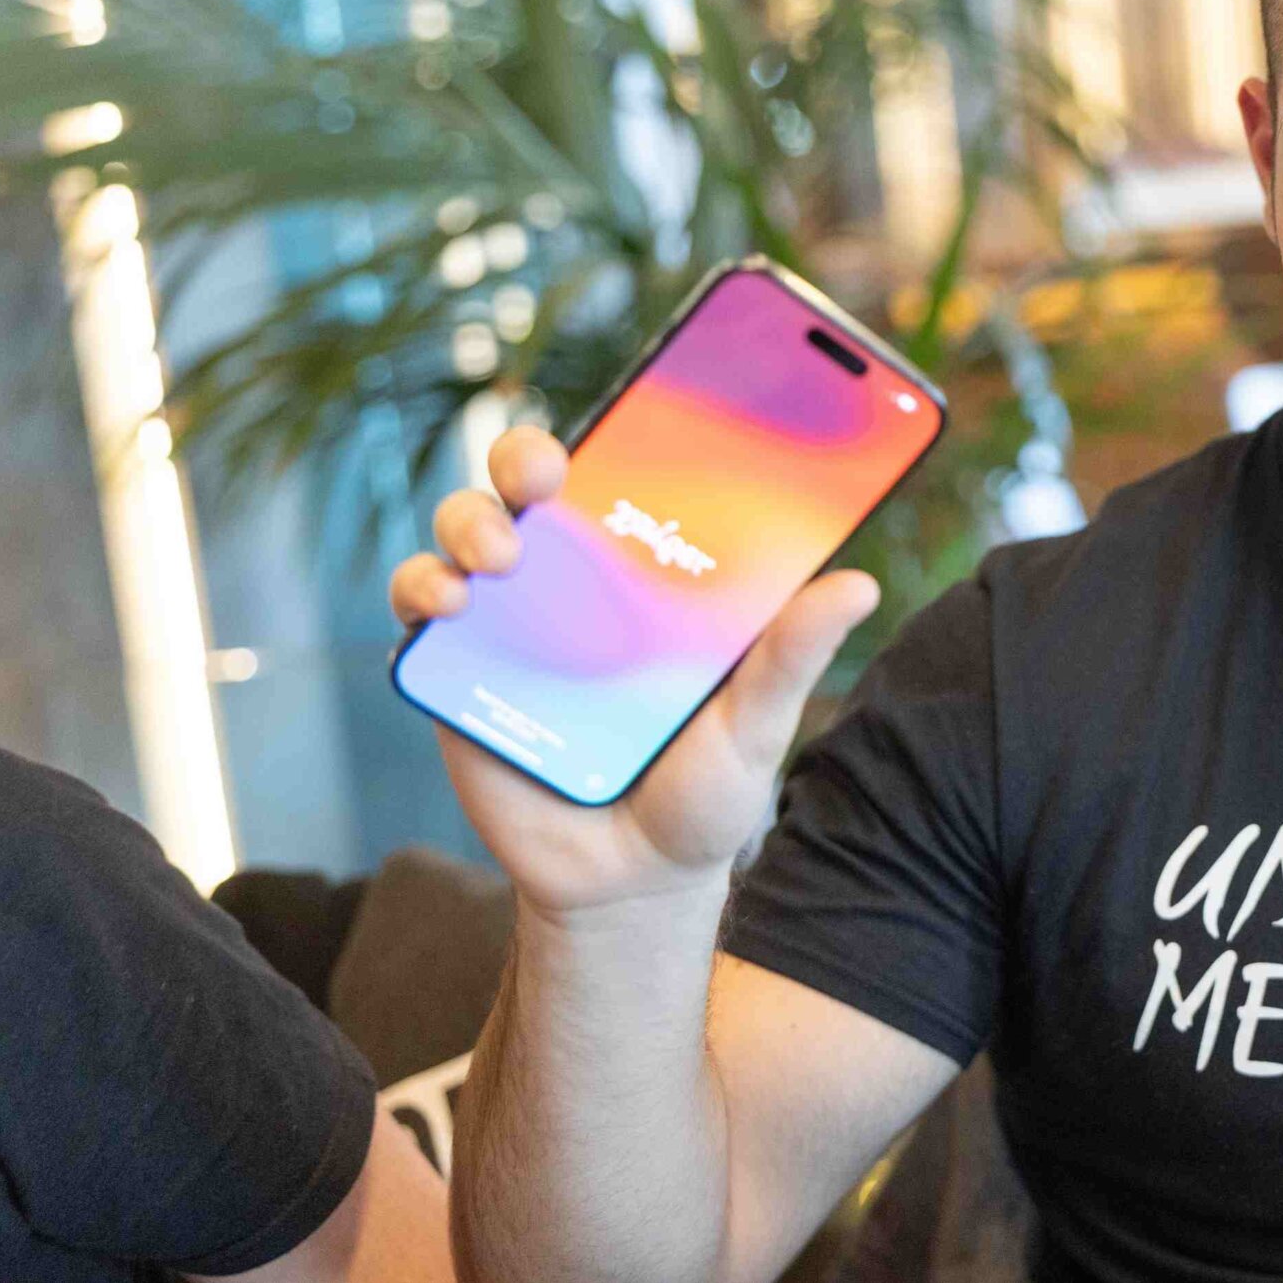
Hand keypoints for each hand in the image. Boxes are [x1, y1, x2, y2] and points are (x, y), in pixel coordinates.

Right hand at [389, 425, 878, 918]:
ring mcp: (511, 618)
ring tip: (499, 555)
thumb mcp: (754, 725)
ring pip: (470, 528)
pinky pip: (423, 607)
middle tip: (545, 476)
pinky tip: (449, 605)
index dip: (626, 421)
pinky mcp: (458, 669)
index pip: (633, 471)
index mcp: (653, 572)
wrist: (628, 884)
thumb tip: (859, 584)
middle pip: (534, 482)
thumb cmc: (702, 791)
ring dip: (471, 520)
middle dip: (526, 455)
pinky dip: (423, 589)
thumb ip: (791, 658)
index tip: (632, 398)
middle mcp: (577, 578)